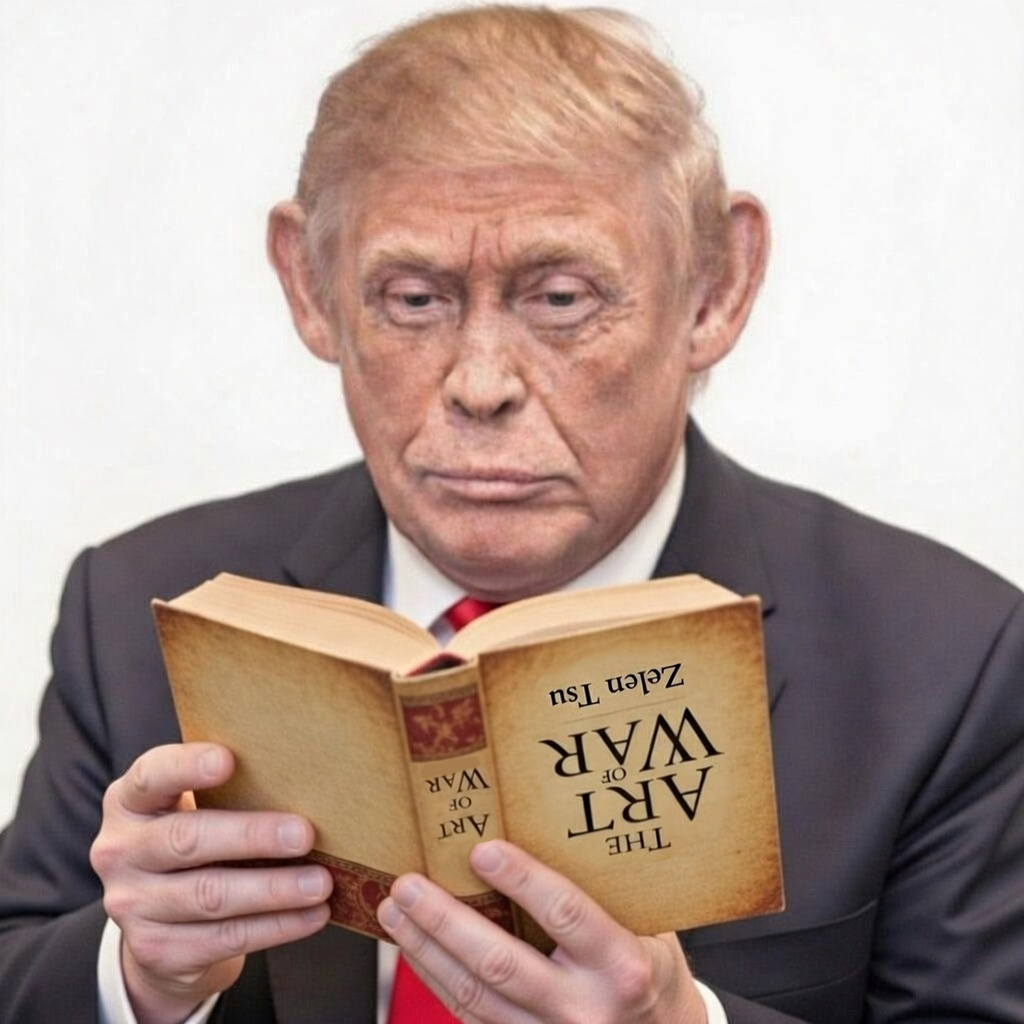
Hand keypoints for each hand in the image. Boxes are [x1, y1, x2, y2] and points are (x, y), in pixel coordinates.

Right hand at [90, 743, 332, 1023]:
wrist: (159, 923)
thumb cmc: (195, 840)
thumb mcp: (193, 807)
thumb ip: (227, 788)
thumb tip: (305, 775)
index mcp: (130, 802)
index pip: (151, 776)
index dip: (186, 767)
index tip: (228, 760)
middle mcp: (121, 852)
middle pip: (187, 840)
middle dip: (252, 836)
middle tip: (304, 834)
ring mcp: (133, 906)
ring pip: (211, 896)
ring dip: (274, 890)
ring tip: (320, 882)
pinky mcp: (157, 951)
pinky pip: (225, 938)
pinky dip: (276, 926)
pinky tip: (311, 915)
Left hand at [376, 839, 706, 1023]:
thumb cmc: (648, 968)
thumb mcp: (643, 927)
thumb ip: (599, 893)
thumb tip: (539, 828)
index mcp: (621, 964)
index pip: (565, 914)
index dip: (521, 880)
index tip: (482, 850)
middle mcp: (586, 1009)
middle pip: (500, 963)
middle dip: (446, 921)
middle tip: (409, 886)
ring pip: (474, 996)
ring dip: (427, 950)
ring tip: (396, 912)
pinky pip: (471, 1016)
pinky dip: (437, 979)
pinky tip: (416, 948)